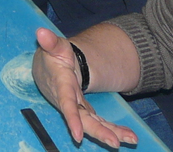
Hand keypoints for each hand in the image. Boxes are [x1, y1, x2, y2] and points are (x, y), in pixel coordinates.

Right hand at [33, 28, 137, 148]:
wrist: (48, 68)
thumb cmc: (53, 56)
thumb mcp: (54, 46)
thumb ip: (50, 42)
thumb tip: (41, 32)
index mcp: (61, 85)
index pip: (66, 103)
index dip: (71, 119)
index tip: (77, 136)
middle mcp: (69, 101)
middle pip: (84, 120)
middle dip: (99, 132)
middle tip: (116, 143)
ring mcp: (77, 107)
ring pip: (93, 124)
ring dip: (111, 133)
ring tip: (132, 139)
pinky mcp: (84, 110)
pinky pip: (98, 122)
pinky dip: (112, 129)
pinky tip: (126, 135)